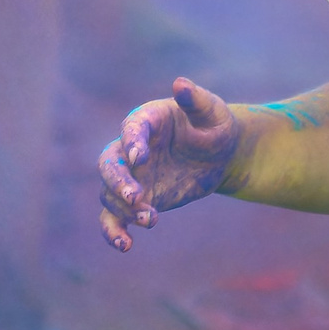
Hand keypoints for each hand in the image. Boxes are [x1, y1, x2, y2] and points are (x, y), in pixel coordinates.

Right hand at [97, 77, 242, 251]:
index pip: (131, 128)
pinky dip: (114, 232)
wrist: (219, 156)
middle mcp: (131, 148)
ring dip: (124, 209)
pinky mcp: (136, 200)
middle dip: (117, 180)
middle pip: (108, 163)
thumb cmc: (215, 126)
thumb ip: (195, 100)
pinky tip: (125, 245)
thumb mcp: (212, 112)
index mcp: (147, 120)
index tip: (141, 158)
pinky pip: (115, 217)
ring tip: (151, 219)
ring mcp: (131, 176)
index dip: (132, 142)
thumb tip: (181, 84)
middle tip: (135, 196)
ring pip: (109, 193)